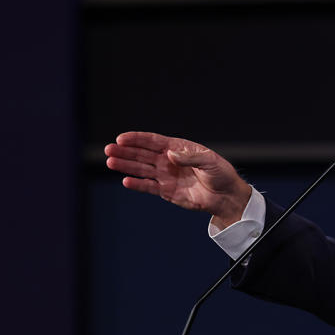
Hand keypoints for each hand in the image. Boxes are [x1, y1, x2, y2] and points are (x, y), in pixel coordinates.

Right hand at [104, 131, 251, 227]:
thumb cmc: (220, 174)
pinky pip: (148, 186)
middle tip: (108, 150)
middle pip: (142, 154)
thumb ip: (190, 158)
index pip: (153, 141)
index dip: (136, 139)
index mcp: (178, 148)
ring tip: (110, 162)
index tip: (121, 138)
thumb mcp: (209, 162)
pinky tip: (126, 180)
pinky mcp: (166, 191)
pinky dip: (137, 184)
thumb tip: (170, 155)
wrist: (226, 196)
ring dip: (125, 165)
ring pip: (141, 169)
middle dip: (125, 151)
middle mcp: (168, 160)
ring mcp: (165, 175)